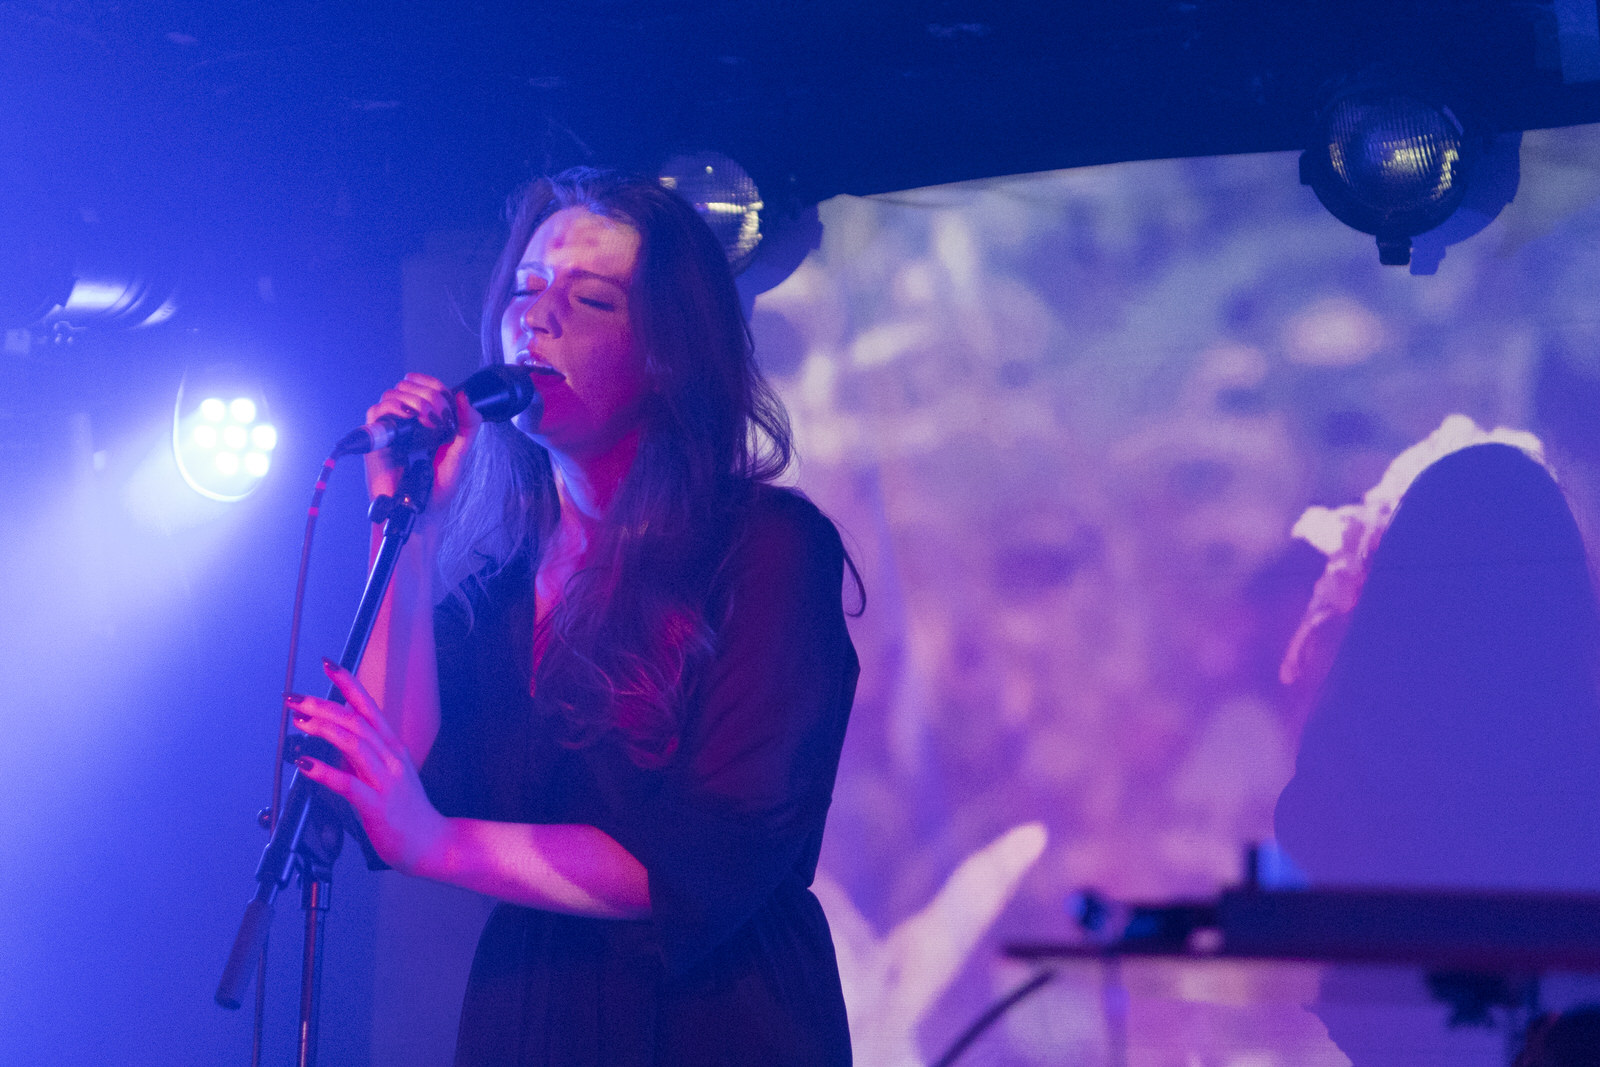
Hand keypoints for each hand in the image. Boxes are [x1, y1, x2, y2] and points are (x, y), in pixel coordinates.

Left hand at [289, 659, 450, 875]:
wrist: (431, 842)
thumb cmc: (408, 811)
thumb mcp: (386, 775)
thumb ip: (360, 758)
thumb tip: (331, 744)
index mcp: (392, 747)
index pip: (368, 707)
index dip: (348, 684)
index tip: (329, 665)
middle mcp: (390, 758)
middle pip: (355, 721)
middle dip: (323, 706)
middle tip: (296, 698)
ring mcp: (385, 780)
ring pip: (353, 744)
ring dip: (323, 730)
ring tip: (299, 722)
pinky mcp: (376, 804)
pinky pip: (347, 784)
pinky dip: (323, 771)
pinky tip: (305, 764)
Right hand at [362, 372, 483, 520]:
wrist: (419, 514)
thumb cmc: (436, 490)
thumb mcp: (459, 455)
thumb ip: (467, 429)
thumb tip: (466, 397)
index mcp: (426, 423)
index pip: (424, 387)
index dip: (433, 384)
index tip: (445, 396)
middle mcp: (406, 423)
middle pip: (407, 386)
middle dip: (427, 395)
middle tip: (439, 416)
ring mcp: (390, 431)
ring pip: (391, 395)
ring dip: (412, 400)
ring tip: (426, 420)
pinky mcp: (376, 442)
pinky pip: (375, 413)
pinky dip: (391, 410)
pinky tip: (408, 421)